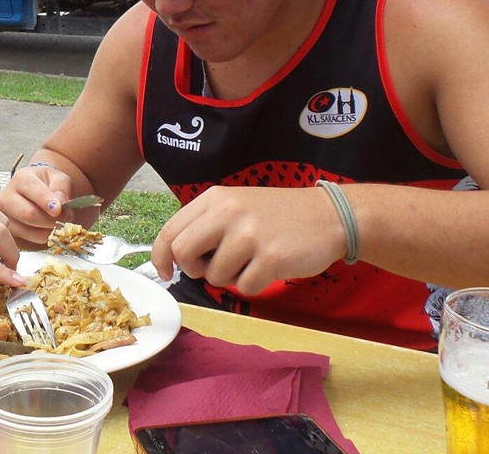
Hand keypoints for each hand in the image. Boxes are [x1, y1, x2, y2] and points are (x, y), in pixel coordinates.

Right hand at [0, 165, 75, 247]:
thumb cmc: (48, 185)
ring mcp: (3, 216)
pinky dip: (40, 238)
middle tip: (65, 219)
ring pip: (26, 230)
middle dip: (50, 220)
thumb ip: (62, 187)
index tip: (57, 210)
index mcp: (21, 178)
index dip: (46, 201)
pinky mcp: (7, 231)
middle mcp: (6, 196)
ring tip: (57, 224)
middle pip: (28, 214)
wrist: (36, 193)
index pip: (32, 190)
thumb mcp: (59, 179)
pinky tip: (46, 230)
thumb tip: (60, 201)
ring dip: (47, 231)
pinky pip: (25, 240)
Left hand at [151, 185, 346, 295]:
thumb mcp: (236, 206)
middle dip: (192, 270)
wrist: (328, 216)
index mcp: (215, 199)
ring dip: (229, 279)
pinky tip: (269, 267)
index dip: (160, 256)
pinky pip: (245, 288)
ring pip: (214, 276)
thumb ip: (206, 225)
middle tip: (210, 269)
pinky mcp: (271, 258)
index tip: (165, 271)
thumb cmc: (277, 216)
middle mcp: (228, 213)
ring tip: (251, 262)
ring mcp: (250, 235)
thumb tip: (176, 257)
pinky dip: (254, 285)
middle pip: (183, 253)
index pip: (170, 230)